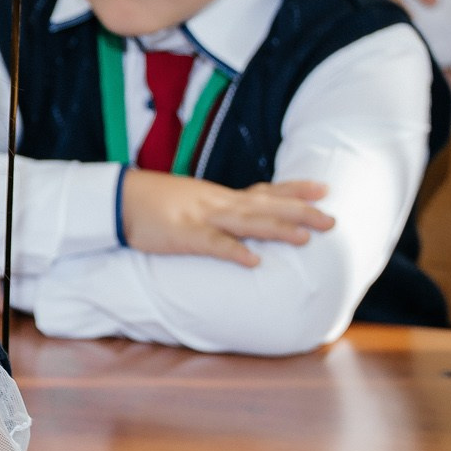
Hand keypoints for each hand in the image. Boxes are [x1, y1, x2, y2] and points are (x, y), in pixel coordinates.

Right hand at [120, 169, 333, 266]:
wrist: (118, 198)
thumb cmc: (152, 201)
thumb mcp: (190, 200)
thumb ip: (215, 208)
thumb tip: (237, 216)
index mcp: (219, 196)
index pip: (264, 191)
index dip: (294, 191)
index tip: (324, 189)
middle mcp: (217, 203)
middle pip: (265, 206)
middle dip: (300, 212)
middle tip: (332, 220)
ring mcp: (202, 217)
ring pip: (247, 222)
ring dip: (277, 229)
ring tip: (305, 238)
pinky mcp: (184, 234)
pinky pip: (213, 244)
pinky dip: (234, 251)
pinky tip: (254, 261)